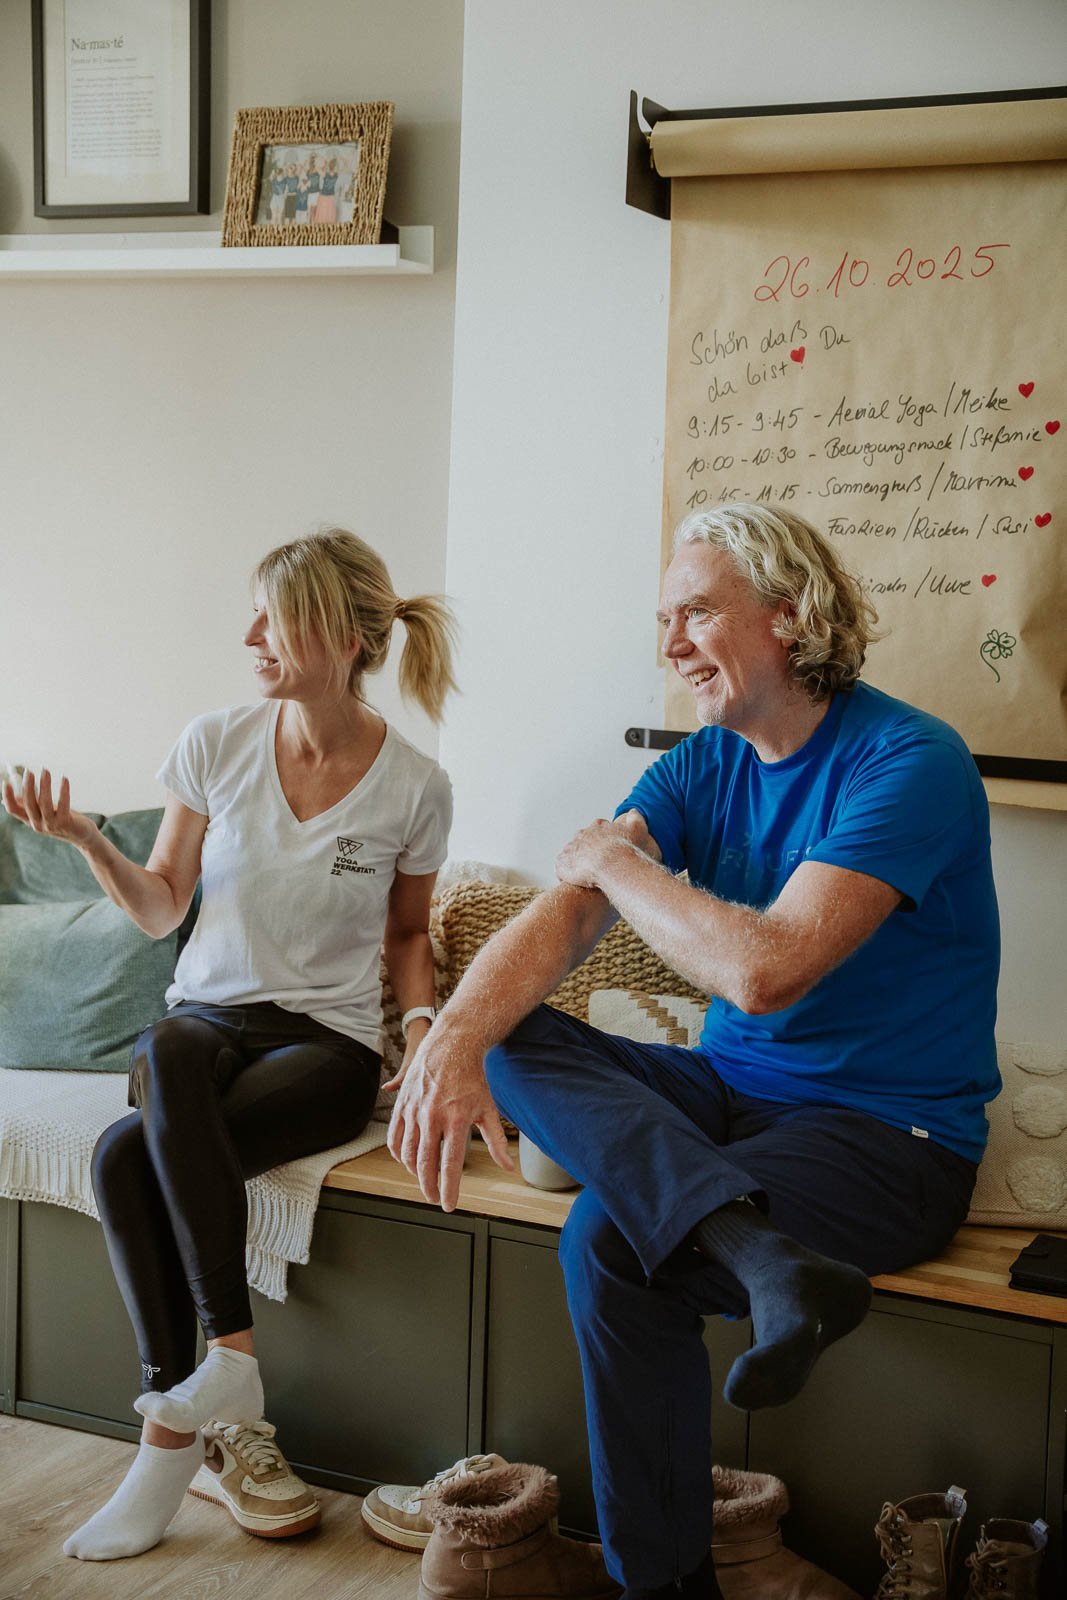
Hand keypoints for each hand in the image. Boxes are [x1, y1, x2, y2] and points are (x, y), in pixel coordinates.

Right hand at [1, 768, 96, 848]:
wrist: (82, 836)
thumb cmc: (62, 820)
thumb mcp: (44, 813)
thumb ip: (32, 806)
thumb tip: (17, 795)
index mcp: (30, 820)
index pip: (13, 810)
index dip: (7, 796)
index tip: (6, 782)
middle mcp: (37, 824)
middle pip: (28, 804)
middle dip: (28, 786)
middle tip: (29, 771)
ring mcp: (51, 825)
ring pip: (44, 803)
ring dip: (44, 785)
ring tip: (45, 771)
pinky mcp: (65, 823)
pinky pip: (63, 804)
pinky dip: (63, 790)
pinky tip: (64, 779)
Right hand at [386, 1026, 512, 1210]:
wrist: (452, 1046)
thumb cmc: (472, 1078)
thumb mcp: (489, 1109)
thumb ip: (496, 1141)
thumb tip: (507, 1167)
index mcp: (456, 1120)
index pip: (450, 1165)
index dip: (449, 1189)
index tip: (449, 1205)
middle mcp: (432, 1117)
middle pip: (426, 1164)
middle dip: (429, 1187)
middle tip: (434, 1198)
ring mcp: (414, 1110)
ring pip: (408, 1154)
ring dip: (415, 1172)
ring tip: (424, 1180)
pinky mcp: (402, 1104)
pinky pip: (394, 1137)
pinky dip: (398, 1154)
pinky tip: (407, 1161)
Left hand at [554, 810, 660, 890]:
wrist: (611, 865)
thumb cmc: (625, 850)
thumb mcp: (637, 830)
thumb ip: (635, 819)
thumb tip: (633, 812)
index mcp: (597, 827)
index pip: (596, 828)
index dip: (601, 839)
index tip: (607, 849)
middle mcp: (581, 835)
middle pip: (581, 841)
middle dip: (586, 850)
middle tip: (595, 864)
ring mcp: (570, 849)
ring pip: (570, 855)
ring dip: (575, 863)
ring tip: (584, 876)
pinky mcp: (562, 864)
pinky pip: (561, 870)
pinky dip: (566, 876)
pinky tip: (574, 883)